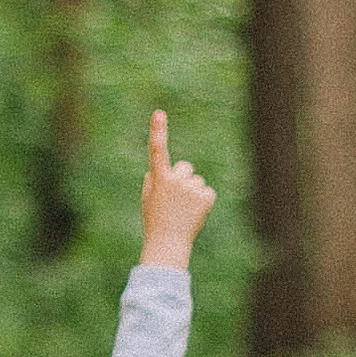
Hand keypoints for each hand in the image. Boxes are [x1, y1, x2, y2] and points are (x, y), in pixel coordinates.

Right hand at [138, 109, 215, 270]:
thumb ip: (152, 181)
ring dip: (193, 193)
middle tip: (177, 200)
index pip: (157, 150)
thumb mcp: (148, 199)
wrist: (168, 243)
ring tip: (184, 211)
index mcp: (158, 178)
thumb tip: (156, 171)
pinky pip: (207, 192)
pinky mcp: (206, 197)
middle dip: (184, 179)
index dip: (158, 130)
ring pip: (197, 182)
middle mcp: (175, 180)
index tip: (158, 113)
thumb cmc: (155, 221)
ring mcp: (191, 188)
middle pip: (186, 167)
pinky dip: (203, 202)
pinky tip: (195, 214)